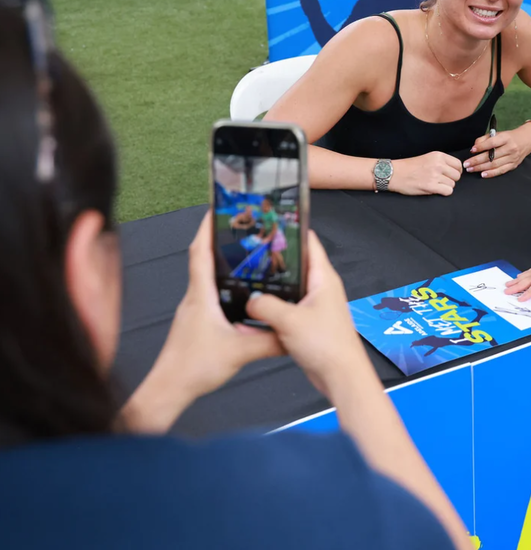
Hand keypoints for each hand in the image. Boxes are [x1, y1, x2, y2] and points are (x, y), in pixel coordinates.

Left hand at [124, 213, 282, 430]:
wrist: (170, 390)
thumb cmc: (193, 368)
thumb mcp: (240, 352)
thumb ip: (270, 340)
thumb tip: (292, 332)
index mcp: (201, 296)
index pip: (200, 252)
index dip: (207, 228)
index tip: (215, 209)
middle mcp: (194, 298)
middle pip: (202, 259)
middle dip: (217, 240)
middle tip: (236, 226)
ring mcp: (194, 310)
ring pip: (206, 278)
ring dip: (220, 263)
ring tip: (242, 254)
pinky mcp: (196, 323)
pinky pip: (210, 295)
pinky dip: (223, 286)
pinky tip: (239, 293)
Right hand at [246, 231, 371, 398]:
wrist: (340, 375)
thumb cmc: (326, 345)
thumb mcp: (289, 320)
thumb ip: (265, 306)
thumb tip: (248, 300)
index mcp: (323, 278)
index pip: (309, 243)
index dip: (291, 230)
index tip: (270, 222)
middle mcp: (321, 287)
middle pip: (296, 264)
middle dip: (274, 259)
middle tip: (249, 252)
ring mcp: (316, 305)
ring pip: (290, 288)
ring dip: (272, 286)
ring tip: (246, 278)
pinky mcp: (309, 321)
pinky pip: (288, 307)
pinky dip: (273, 307)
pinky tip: (255, 310)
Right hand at [391, 151, 461, 195]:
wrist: (395, 173)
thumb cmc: (409, 167)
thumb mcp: (428, 157)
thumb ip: (441, 162)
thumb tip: (455, 170)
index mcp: (438, 155)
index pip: (458, 164)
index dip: (456, 171)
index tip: (451, 174)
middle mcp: (438, 164)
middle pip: (457, 175)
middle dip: (451, 180)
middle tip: (441, 180)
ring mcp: (435, 175)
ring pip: (452, 184)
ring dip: (446, 186)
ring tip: (435, 184)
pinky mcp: (431, 186)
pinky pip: (448, 191)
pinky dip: (443, 192)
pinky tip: (436, 190)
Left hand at [464, 123, 530, 177]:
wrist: (526, 140)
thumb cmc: (508, 137)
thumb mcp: (498, 133)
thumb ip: (485, 139)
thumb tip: (475, 148)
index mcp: (506, 138)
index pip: (492, 143)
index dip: (481, 147)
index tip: (472, 150)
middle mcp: (510, 148)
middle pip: (492, 156)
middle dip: (477, 160)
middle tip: (467, 163)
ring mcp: (512, 158)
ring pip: (495, 164)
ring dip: (481, 168)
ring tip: (470, 169)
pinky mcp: (513, 165)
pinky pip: (501, 171)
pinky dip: (491, 173)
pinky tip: (482, 174)